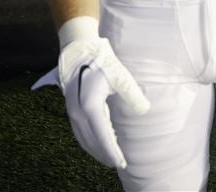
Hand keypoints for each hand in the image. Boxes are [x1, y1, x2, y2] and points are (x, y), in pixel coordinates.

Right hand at [32, 19, 149, 168]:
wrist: (79, 50)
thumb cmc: (101, 61)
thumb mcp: (120, 76)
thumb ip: (132, 94)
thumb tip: (144, 110)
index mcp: (90, 106)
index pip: (102, 136)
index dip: (111, 151)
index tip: (121, 163)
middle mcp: (77, 112)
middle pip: (90, 141)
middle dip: (104, 155)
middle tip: (118, 164)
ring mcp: (72, 111)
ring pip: (83, 138)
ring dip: (95, 149)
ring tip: (109, 157)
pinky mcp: (71, 108)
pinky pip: (80, 131)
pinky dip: (89, 140)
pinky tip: (100, 141)